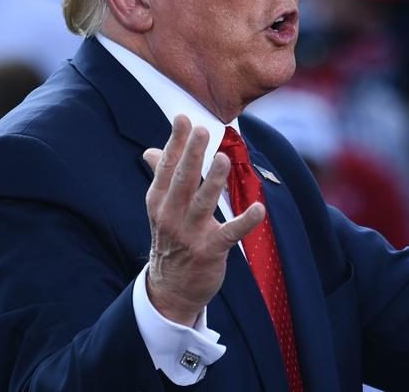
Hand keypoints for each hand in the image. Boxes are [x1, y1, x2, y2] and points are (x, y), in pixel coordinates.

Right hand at [143, 115, 264, 325]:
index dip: (176, 142)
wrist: (171, 290)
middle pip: (182, 180)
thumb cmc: (171, 240)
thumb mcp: (160, 209)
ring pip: (203, 202)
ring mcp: (190, 234)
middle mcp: (171, 215)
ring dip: (213, 180)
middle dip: (193, 154)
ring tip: (223, 159)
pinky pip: (230, 233)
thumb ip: (160, 177)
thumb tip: (149, 150)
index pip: (167, 166)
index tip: (183, 118)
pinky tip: (260, 208)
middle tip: (202, 129)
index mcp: (159, 201)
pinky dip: (246, 221)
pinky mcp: (211, 251)